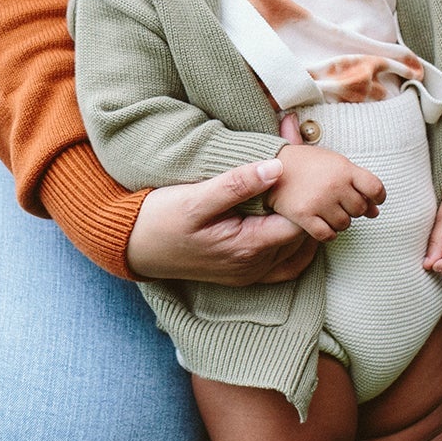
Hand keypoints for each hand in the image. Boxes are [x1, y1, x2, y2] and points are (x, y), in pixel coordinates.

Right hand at [126, 157, 318, 286]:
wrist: (134, 247)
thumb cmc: (161, 219)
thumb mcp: (195, 198)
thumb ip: (236, 185)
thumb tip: (277, 167)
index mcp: (248, 247)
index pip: (300, 222)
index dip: (306, 194)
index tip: (303, 166)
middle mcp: (254, 267)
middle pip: (302, 236)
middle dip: (307, 204)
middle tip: (305, 170)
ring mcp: (250, 274)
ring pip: (297, 250)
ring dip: (302, 221)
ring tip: (302, 190)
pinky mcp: (243, 274)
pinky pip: (285, 266)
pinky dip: (296, 245)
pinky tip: (293, 222)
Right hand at [269, 141, 384, 243]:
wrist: (273, 165)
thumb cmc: (308, 164)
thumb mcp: (335, 165)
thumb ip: (358, 184)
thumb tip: (376, 211)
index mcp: (344, 168)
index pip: (375, 188)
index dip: (378, 197)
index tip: (372, 200)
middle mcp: (334, 185)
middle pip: (360, 209)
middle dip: (353, 209)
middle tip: (339, 202)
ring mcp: (319, 201)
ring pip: (344, 224)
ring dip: (338, 221)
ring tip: (326, 210)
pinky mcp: (303, 215)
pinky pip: (327, 235)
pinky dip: (327, 233)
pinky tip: (320, 223)